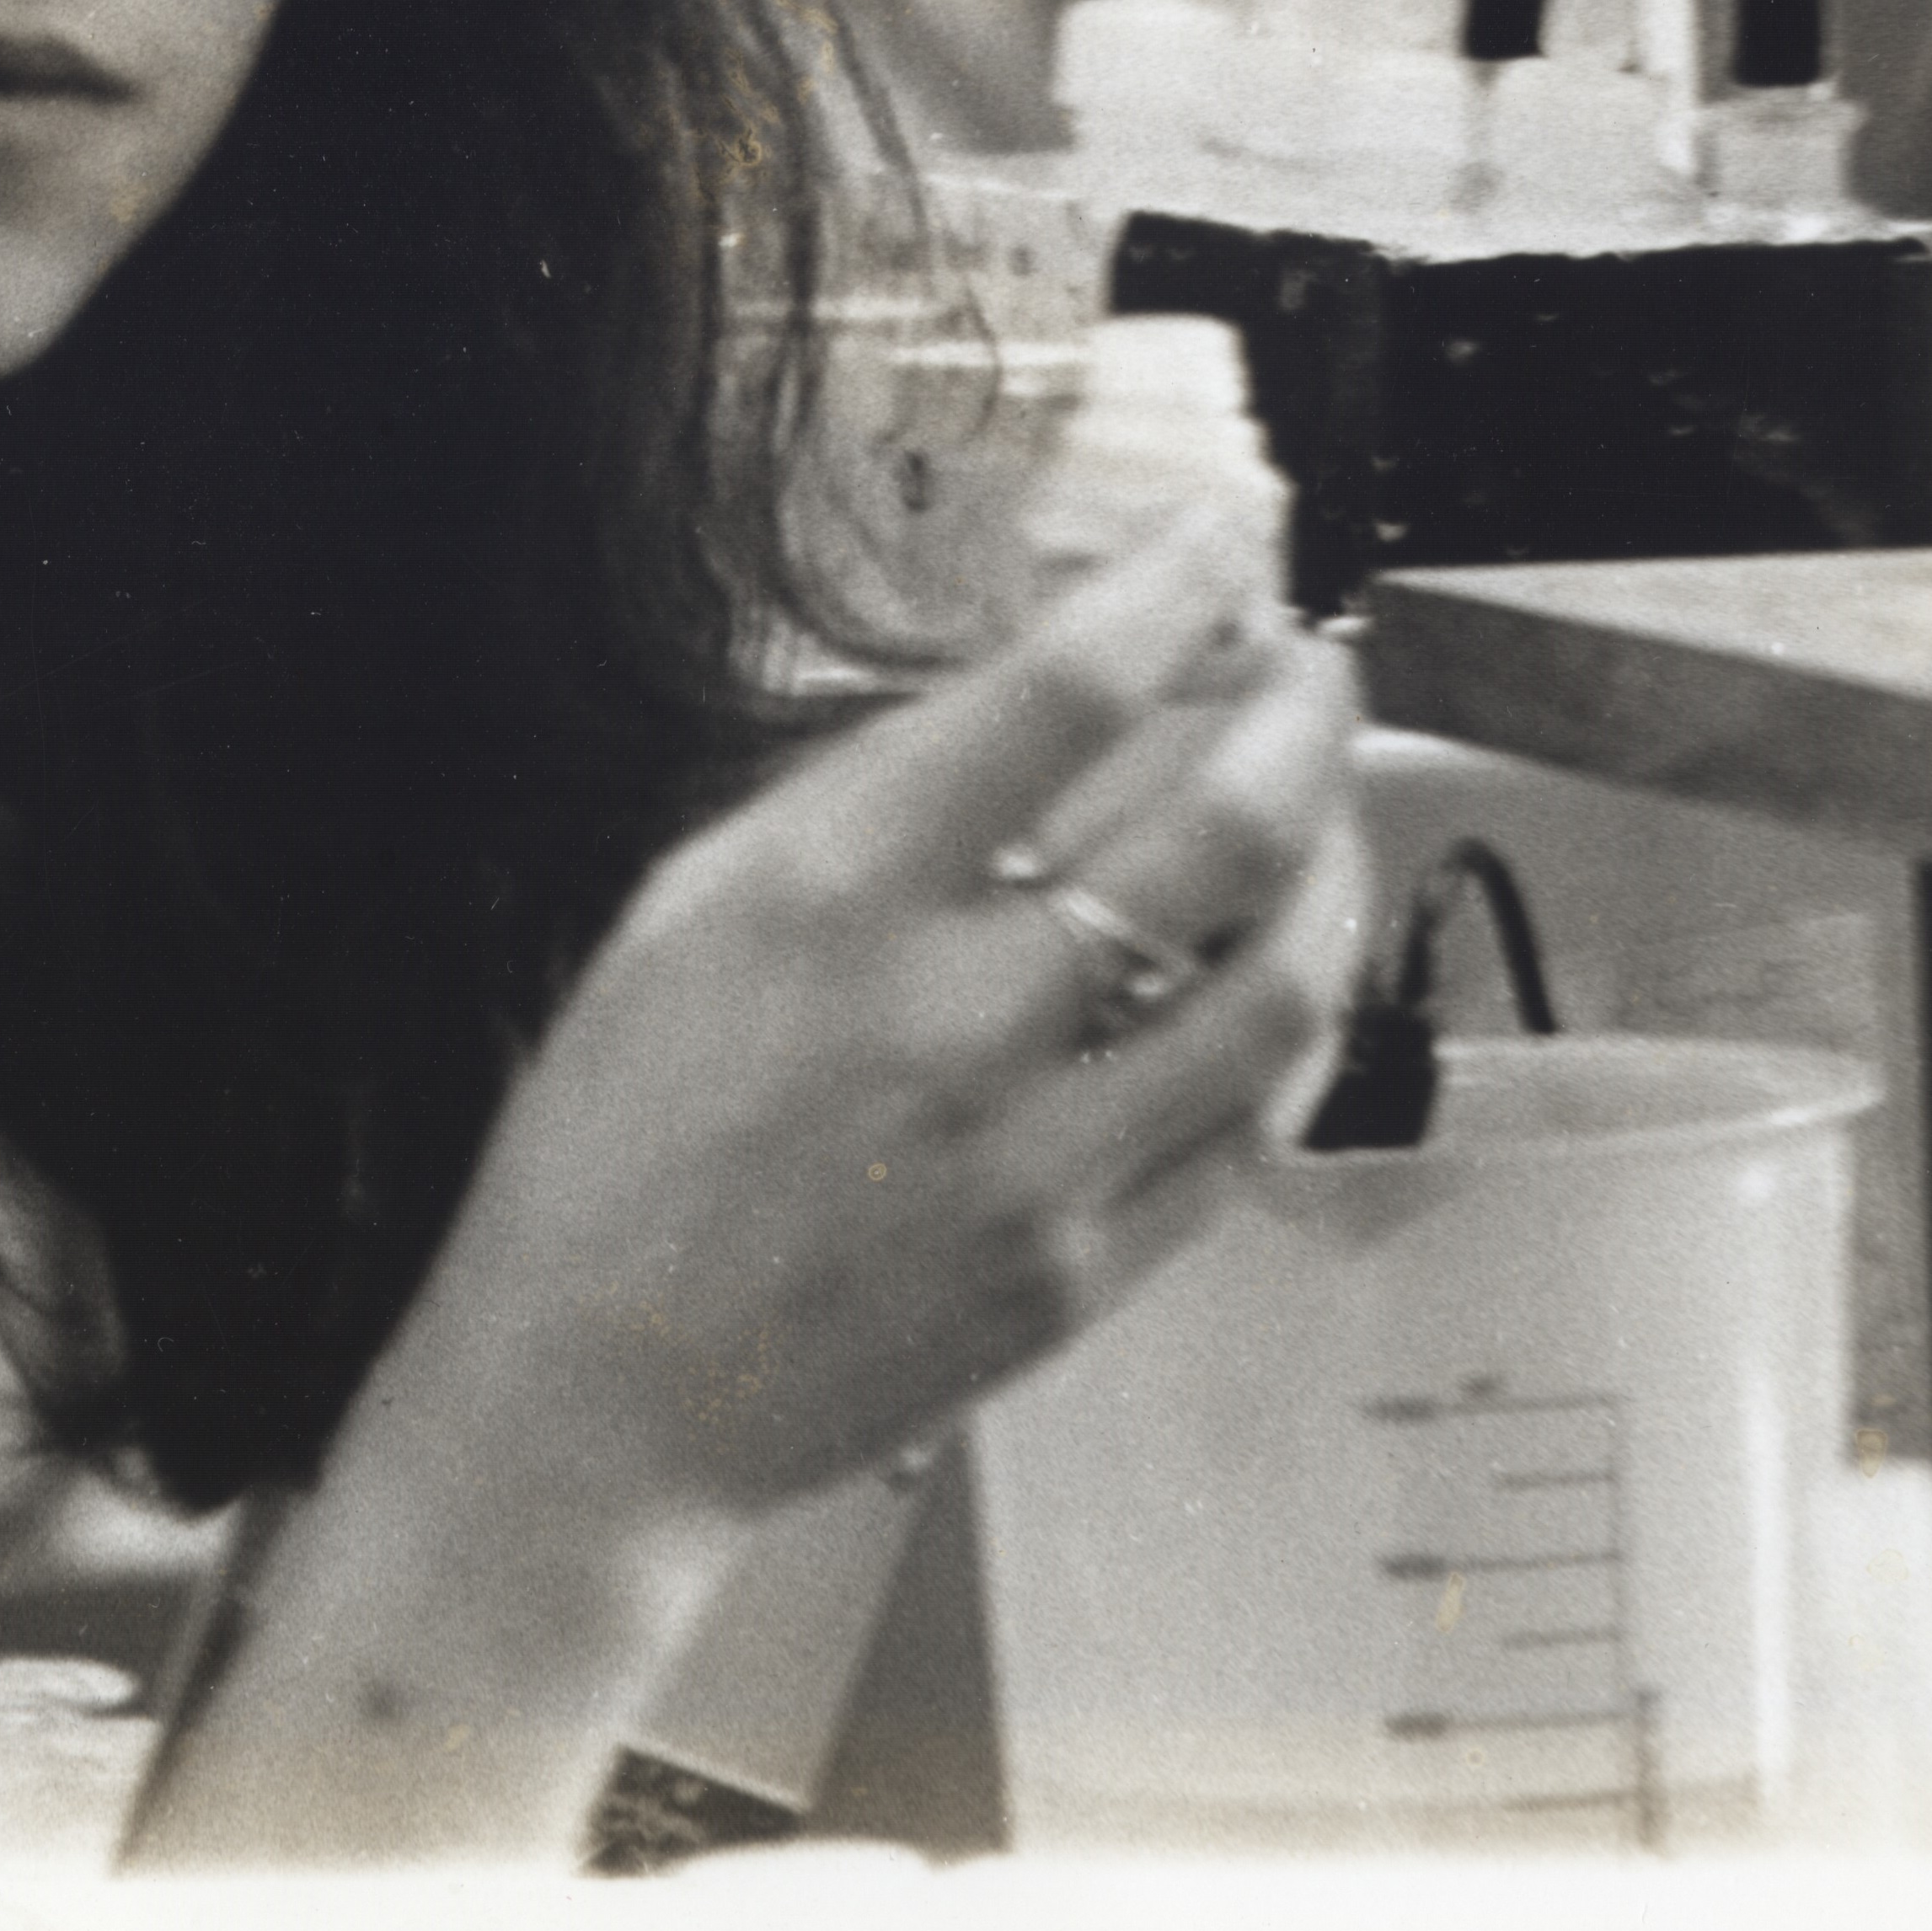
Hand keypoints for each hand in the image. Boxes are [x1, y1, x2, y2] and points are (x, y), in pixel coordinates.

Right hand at [384, 494, 1360, 1540]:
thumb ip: (858, 801)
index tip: (1218, 533)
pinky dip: (1298, 1017)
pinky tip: (1287, 963)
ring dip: (1333, 861)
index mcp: (827, 898)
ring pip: (1284, 981)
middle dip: (1301, 709)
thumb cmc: (616, 1145)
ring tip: (1326, 804)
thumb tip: (1025, 704)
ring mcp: (1039, 1160)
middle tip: (1314, 661)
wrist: (598, 1397)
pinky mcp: (1089, 1272)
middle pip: (1219, 825)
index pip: (1059, 694)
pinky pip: (1256, 1123)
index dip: (1172, 585)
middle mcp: (949, 1019)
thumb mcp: (687, 906)